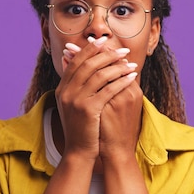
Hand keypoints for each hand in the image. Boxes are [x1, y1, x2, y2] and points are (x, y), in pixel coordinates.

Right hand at [55, 37, 137, 161]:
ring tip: (131, 63)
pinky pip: (108, 89)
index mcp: (62, 88)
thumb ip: (76, 85)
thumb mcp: (73, 104)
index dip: (90, 49)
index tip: (104, 41)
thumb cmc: (81, 127)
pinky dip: (121, 80)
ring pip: (99, 75)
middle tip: (123, 50)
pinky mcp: (88, 109)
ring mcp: (75, 100)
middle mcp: (66, 92)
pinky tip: (131, 77)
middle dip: (107, 54)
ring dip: (118, 66)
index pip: (76, 61)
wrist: (78, 151)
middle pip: (88, 64)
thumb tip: (81, 67)